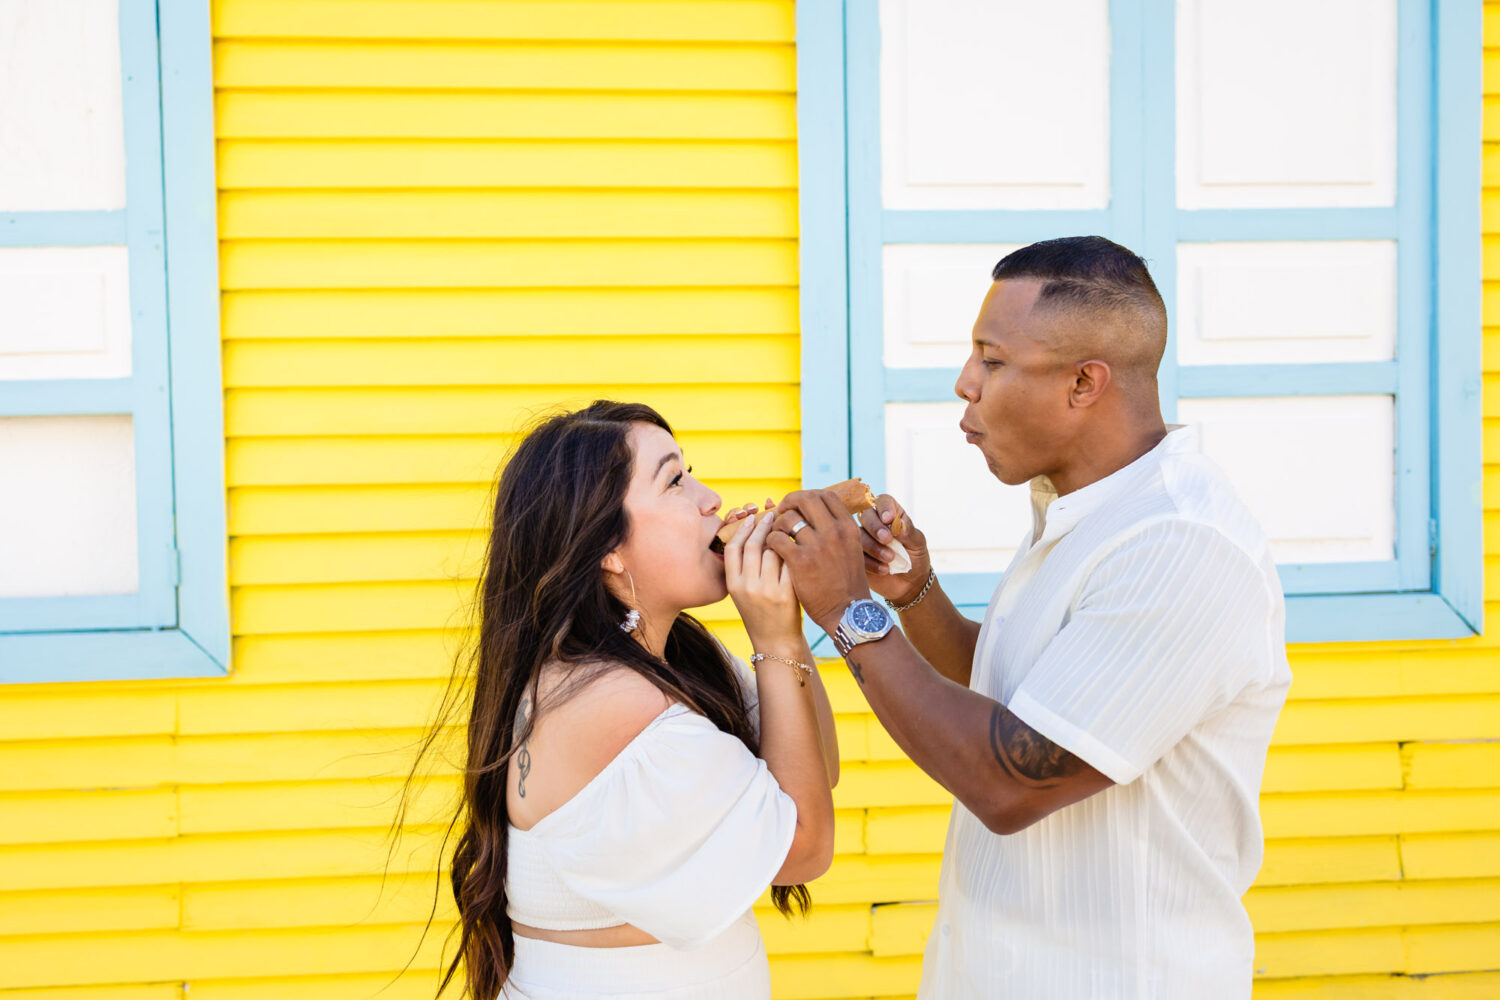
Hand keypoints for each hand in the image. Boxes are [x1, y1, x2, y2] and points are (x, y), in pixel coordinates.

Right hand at [723, 506, 801, 644]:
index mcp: (733, 585)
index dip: (742, 529)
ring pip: (772, 551)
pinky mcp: (786, 594)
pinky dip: (794, 550)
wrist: (776, 642)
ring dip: (781, 536)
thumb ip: (743, 568)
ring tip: (787, 527)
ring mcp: (766, 591)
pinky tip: (799, 544)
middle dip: (763, 525)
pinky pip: (789, 563)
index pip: (732, 548)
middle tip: (773, 514)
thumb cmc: (761, 613)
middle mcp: (747, 587)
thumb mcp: (743, 593)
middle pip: (752, 545)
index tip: (753, 518)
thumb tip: (751, 531)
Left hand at [764, 490, 870, 630]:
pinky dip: (771, 541)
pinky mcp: (800, 561)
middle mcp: (834, 532)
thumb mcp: (851, 549)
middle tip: (781, 512)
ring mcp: (817, 545)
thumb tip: (815, 514)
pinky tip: (773, 549)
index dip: (808, 496)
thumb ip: (836, 531)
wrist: (848, 612)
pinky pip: (777, 538)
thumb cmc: (847, 582)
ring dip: (778, 524)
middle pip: (806, 499)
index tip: (798, 505)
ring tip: (776, 534)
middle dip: (790, 502)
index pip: (825, 495)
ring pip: (788, 519)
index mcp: (848, 527)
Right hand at [856, 494, 931, 603]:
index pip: (883, 501)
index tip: (889, 519)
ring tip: (890, 559)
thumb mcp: (918, 544)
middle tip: (887, 539)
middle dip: (875, 527)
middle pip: (866, 515)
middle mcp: (875, 524)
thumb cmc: (915, 558)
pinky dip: (870, 562)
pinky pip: (855, 554)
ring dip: (873, 546)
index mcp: (891, 514)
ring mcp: (864, 539)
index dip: (884, 508)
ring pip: (858, 535)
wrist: (909, 584)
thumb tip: (900, 524)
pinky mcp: (856, 555)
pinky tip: (884, 570)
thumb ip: (909, 532)